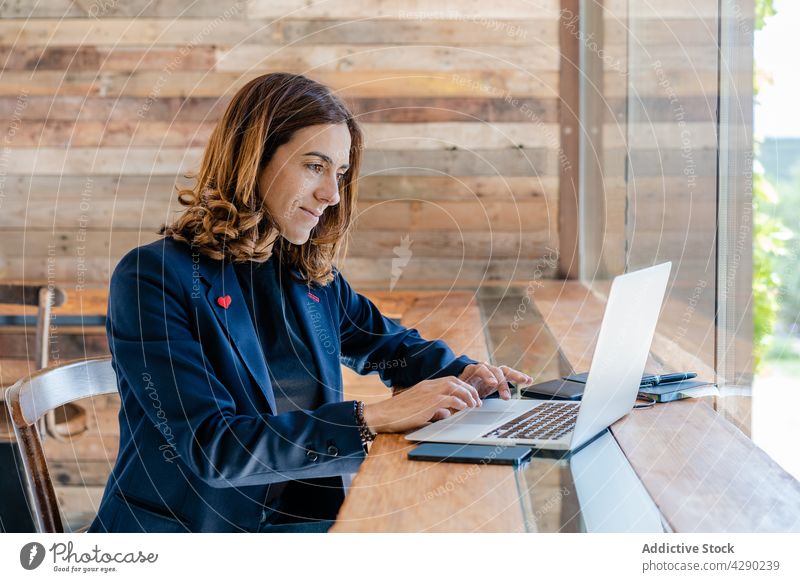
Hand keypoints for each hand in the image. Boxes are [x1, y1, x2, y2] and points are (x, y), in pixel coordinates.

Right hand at [362, 376, 480, 432]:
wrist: (383, 414)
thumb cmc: (398, 414)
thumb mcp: (419, 410)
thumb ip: (434, 410)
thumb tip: (447, 414)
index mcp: (427, 386)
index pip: (450, 381)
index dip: (463, 387)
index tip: (471, 396)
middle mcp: (429, 386)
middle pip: (455, 381)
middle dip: (469, 389)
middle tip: (478, 400)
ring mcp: (428, 392)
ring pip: (454, 387)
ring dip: (467, 395)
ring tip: (474, 404)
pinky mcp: (428, 402)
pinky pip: (448, 399)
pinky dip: (459, 402)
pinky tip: (464, 408)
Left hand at [458, 362, 532, 399]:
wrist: (459, 388)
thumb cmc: (456, 392)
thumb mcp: (454, 394)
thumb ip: (455, 399)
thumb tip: (451, 410)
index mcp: (470, 371)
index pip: (480, 368)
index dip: (487, 375)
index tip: (493, 384)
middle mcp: (483, 370)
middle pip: (495, 370)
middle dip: (502, 381)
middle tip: (505, 395)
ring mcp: (491, 374)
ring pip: (504, 371)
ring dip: (515, 376)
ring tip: (525, 381)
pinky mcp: (498, 379)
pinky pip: (509, 376)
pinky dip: (519, 377)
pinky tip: (529, 381)